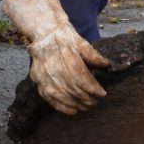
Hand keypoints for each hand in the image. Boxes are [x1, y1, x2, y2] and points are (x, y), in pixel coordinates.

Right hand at [3, 0, 109, 114]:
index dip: (91, 87)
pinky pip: (47, 96)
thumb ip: (93, 54)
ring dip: (74, 103)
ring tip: (86, 107)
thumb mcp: (81, 41)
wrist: (45, 33)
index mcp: (64, 51)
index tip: (102, 93)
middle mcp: (51, 62)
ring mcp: (41, 72)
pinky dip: (60, 106)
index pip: (79, 75)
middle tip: (96, 102)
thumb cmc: (66, 38)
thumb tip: (107, 65)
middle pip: (69, 85)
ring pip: (58, 93)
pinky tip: (72, 110)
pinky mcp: (36, 78)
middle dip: (85, 97)